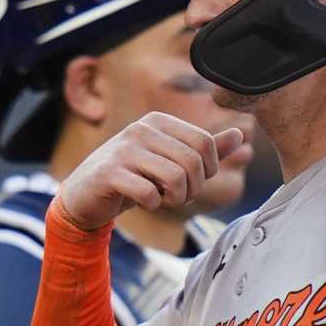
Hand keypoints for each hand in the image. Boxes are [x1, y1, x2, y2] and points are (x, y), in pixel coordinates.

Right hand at [55, 113, 249, 232]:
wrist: (84, 196)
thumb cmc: (130, 177)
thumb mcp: (167, 160)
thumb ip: (203, 150)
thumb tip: (241, 136)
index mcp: (158, 121)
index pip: (205, 142)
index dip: (208, 170)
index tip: (192, 182)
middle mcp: (141, 129)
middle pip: (193, 161)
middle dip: (193, 188)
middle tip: (179, 197)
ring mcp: (123, 150)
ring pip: (175, 177)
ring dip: (176, 198)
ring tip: (164, 199)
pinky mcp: (109, 173)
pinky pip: (149, 193)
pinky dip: (153, 204)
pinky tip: (144, 202)